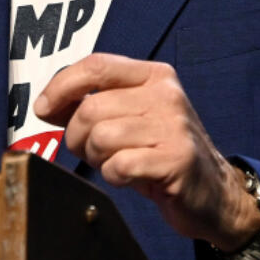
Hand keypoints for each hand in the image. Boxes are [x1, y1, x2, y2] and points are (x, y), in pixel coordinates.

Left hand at [34, 52, 259, 250]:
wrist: (215, 194)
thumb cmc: (162, 153)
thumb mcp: (132, 117)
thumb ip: (94, 103)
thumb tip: (45, 105)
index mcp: (153, 76)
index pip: (96, 65)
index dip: (61, 86)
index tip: (43, 108)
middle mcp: (166, 95)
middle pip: (91, 108)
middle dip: (77, 136)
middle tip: (92, 151)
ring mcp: (174, 126)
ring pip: (101, 137)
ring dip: (96, 158)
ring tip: (115, 163)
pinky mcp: (176, 160)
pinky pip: (119, 165)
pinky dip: (114, 176)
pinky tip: (130, 177)